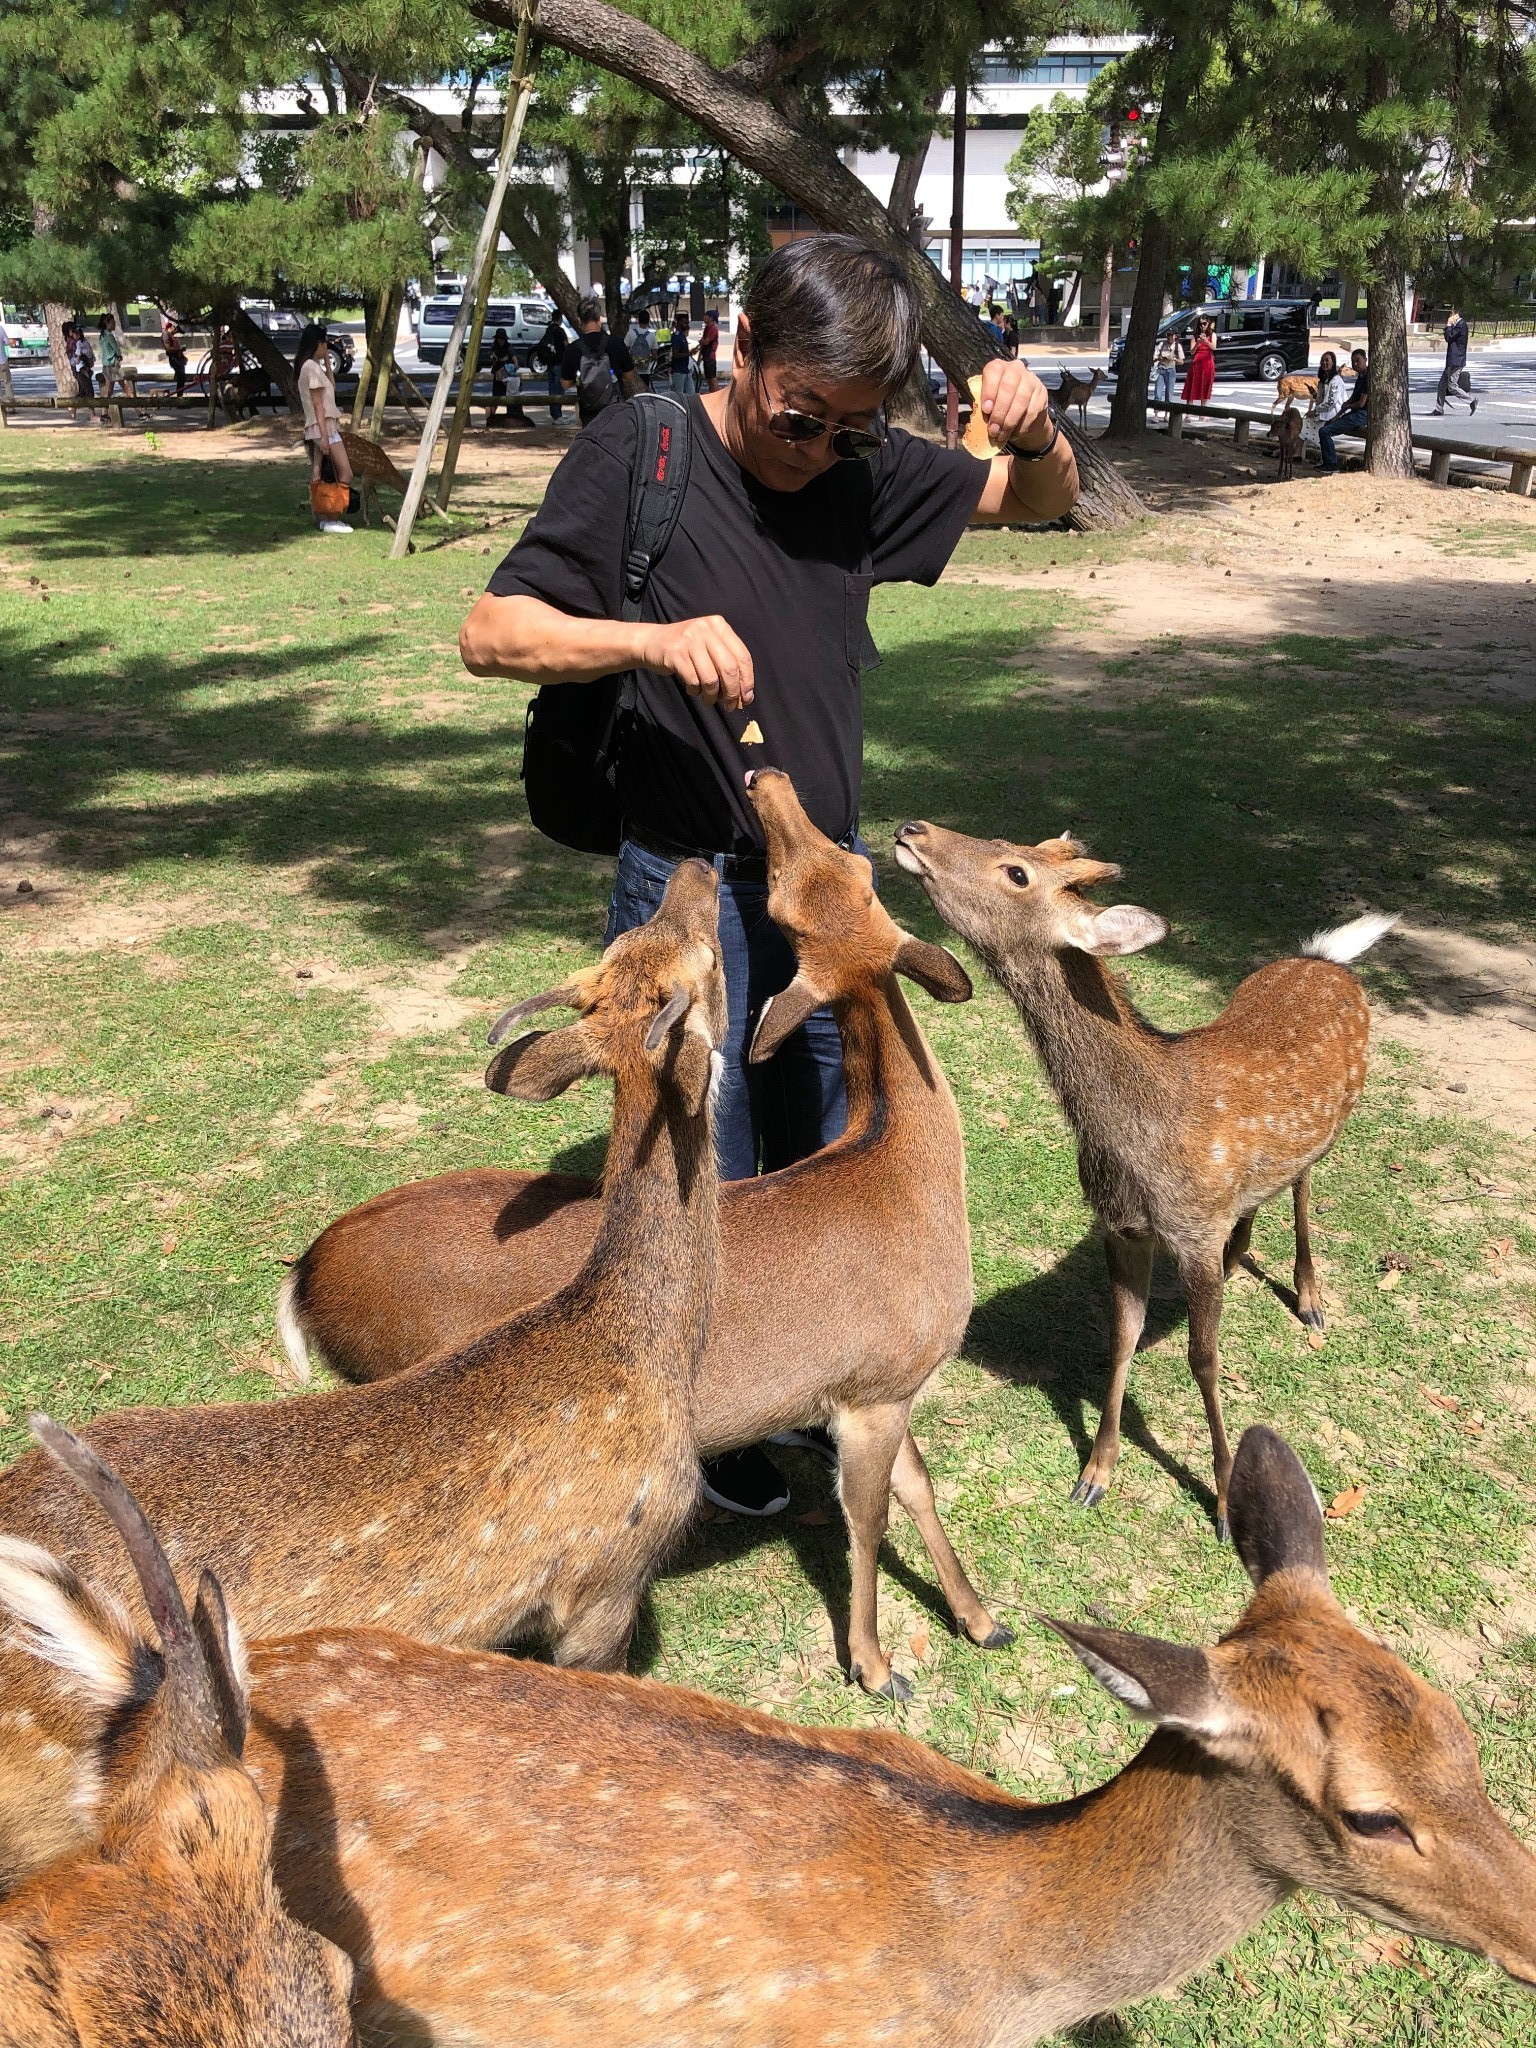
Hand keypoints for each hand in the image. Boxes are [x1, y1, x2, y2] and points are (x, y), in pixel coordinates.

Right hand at [638, 615, 754, 708]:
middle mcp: (706, 630)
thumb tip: (744, 696)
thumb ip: (727, 664)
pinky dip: (695, 690)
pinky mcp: (675, 653)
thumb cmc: (688, 649)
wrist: (653, 642)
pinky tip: (693, 690)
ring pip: (711, 678)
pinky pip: (693, 680)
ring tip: (708, 700)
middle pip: (729, 668)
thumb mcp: (709, 646)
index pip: (742, 656)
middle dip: (732, 692)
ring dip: (712, 695)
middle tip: (730, 706)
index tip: (746, 698)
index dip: (747, 680)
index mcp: (719, 626)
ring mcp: (689, 640)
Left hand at [976, 358, 1053, 451]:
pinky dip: (1022, 425)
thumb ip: (984, 405)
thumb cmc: (1000, 405)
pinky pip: (1032, 410)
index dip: (989, 391)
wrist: (1023, 412)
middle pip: (1008, 387)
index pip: (994, 372)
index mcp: (998, 367)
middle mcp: (1016, 369)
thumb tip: (981, 416)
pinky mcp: (1042, 393)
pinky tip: (1015, 433)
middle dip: (999, 411)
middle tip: (993, 429)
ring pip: (1021, 400)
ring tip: (1001, 435)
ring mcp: (1031, 379)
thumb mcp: (988, 402)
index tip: (986, 410)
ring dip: (1010, 421)